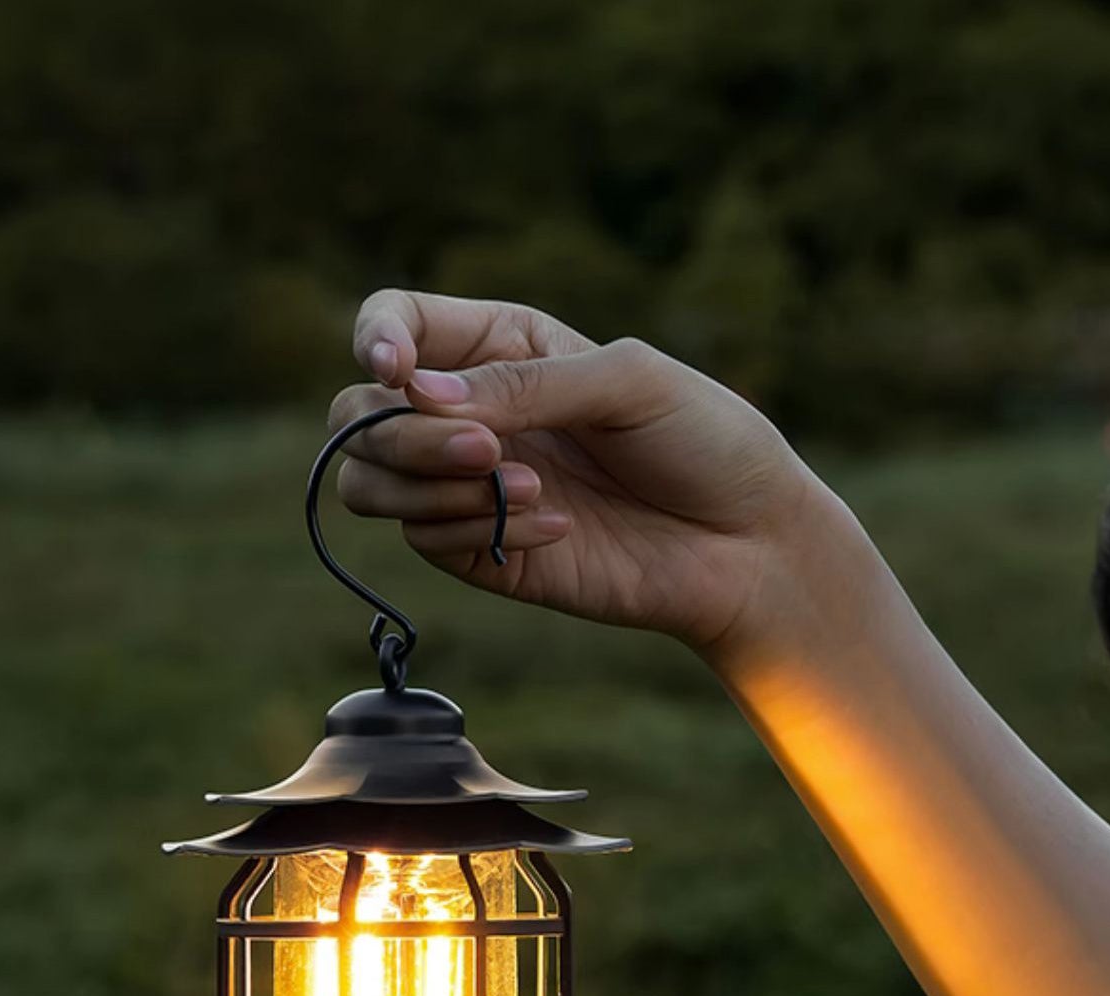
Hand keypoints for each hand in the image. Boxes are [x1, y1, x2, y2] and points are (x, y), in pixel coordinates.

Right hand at [327, 290, 851, 664]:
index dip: (375, 340)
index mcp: (502, 347)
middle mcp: (472, 414)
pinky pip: (430, 542)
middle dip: (401, 434)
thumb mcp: (627, 383)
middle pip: (359, 415)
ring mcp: (474, 488)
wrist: (750, 545)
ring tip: (522, 489)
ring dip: (427, 488)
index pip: (396, 327)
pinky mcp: (488, 554)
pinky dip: (479, 532)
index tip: (395, 370)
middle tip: (484, 450)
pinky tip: (560, 530)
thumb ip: (524, 385)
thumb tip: (417, 393)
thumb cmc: (705, 443)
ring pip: (371, 484)